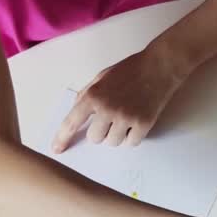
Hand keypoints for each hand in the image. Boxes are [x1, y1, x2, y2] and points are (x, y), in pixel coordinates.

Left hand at [52, 48, 187, 152]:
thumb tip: (76, 113)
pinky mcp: (143, 124)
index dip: (62, 138)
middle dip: (100, 132)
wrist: (159, 66)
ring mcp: (126, 118)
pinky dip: (132, 136)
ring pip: (113, 142)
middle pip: (94, 138)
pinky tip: (136, 121)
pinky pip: (131, 142)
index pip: (72, 122)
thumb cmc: (130, 70)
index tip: (57, 149)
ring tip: (126, 117)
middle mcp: (107, 109)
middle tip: (110, 119)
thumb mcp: (101, 77)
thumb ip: (86, 95)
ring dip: (116, 134)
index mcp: (93, 96)